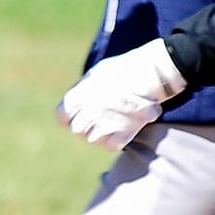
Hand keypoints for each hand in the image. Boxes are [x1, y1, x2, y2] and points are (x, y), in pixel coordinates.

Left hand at [56, 39, 186, 150]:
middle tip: (97, 117)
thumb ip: (82, 91)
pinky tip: (120, 128)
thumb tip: (74, 105)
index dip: (68, 117)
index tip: (74, 115)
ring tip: (111, 120)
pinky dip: (114, 139)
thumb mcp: (97, 74)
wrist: (152, 73)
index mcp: (78, 97)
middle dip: (85, 125)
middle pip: (77, 130)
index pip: (62, 116)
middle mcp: (89, 113)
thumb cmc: (124, 69)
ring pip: (92, 139)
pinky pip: (110, 145)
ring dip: (99, 133)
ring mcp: (106, 125)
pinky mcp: (123, 134)